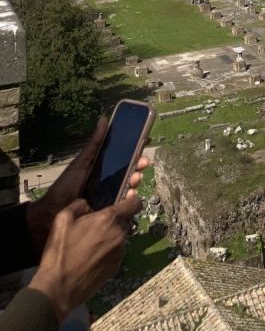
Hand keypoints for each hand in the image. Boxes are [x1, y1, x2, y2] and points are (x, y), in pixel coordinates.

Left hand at [29, 118, 149, 251]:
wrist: (53, 211)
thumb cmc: (66, 185)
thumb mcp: (81, 162)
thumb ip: (95, 143)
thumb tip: (104, 119)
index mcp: (104, 168)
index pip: (124, 157)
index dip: (135, 150)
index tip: (144, 142)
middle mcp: (111, 181)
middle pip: (131, 170)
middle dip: (140, 165)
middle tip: (143, 162)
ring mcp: (112, 195)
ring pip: (131, 185)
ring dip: (136, 180)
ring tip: (135, 178)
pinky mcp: (111, 209)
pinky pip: (125, 203)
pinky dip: (131, 198)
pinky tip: (131, 194)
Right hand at [29, 194, 140, 322]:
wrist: (59, 286)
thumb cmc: (59, 252)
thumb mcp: (62, 220)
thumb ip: (79, 205)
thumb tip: (89, 205)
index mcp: (108, 219)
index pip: (134, 204)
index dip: (132, 200)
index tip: (127, 199)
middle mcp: (120, 234)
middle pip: (125, 221)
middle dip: (113, 222)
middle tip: (94, 229)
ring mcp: (121, 251)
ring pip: (120, 237)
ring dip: (110, 237)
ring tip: (89, 246)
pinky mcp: (118, 265)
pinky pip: (117, 252)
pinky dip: (108, 252)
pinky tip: (91, 259)